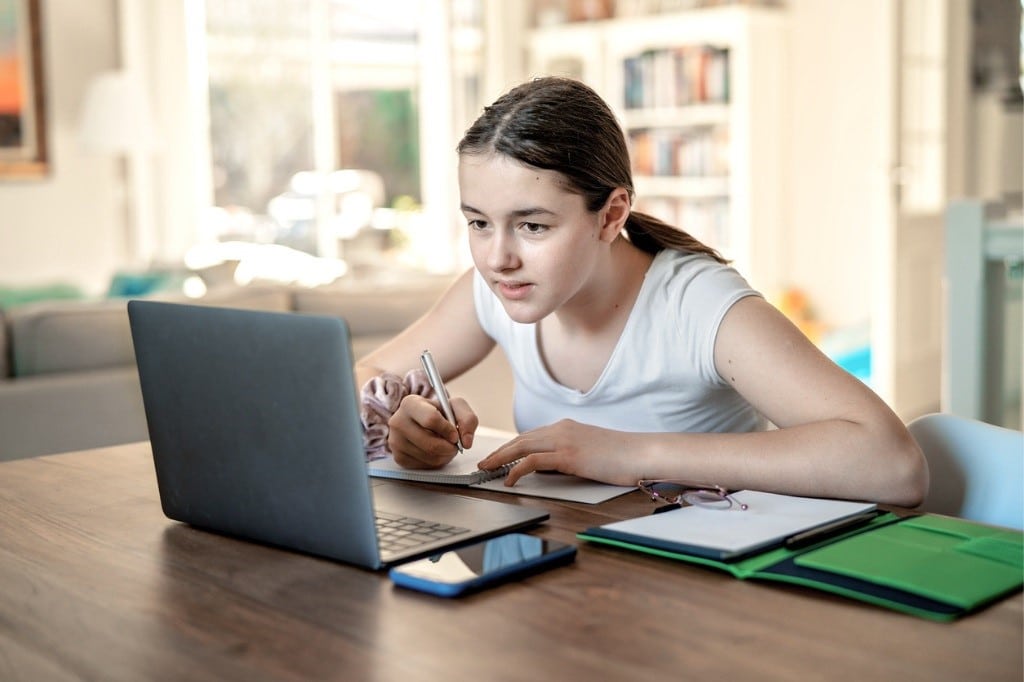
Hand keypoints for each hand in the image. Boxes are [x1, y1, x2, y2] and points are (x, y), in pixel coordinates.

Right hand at [387, 394, 478, 468]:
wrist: (422, 421)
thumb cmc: (438, 412)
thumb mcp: (455, 407)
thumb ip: (467, 419)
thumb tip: (466, 442)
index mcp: (410, 404)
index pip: (431, 419)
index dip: (448, 430)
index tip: (455, 435)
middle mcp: (398, 421)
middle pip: (430, 444)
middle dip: (449, 447)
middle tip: (454, 444)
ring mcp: (395, 441)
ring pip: (429, 457)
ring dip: (444, 455)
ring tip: (445, 446)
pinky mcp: (398, 457)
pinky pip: (423, 466)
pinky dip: (435, 462)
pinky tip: (435, 452)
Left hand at [476, 419, 641, 485]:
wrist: (642, 453)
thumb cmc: (622, 456)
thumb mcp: (591, 452)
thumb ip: (569, 456)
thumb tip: (551, 469)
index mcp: (567, 427)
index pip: (531, 436)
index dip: (511, 446)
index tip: (499, 456)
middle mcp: (562, 429)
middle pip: (521, 439)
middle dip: (500, 451)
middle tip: (484, 462)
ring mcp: (564, 440)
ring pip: (521, 447)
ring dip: (501, 459)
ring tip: (487, 469)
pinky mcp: (567, 455)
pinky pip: (533, 462)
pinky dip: (516, 470)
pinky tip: (509, 479)